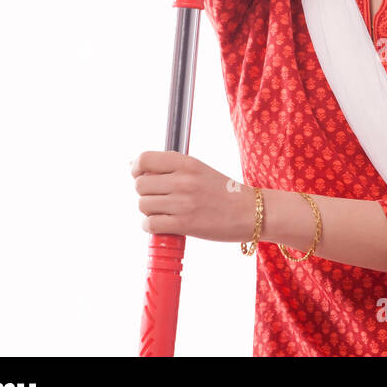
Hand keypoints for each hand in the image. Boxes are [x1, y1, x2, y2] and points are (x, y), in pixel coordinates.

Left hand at [131, 151, 253, 241]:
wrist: (251, 212)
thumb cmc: (224, 192)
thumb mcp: (200, 170)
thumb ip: (172, 168)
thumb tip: (136, 168)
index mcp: (187, 163)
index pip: (145, 159)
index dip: (136, 168)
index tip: (138, 174)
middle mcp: (183, 180)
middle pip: (140, 185)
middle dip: (145, 193)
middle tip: (159, 198)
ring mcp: (183, 203)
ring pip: (143, 205)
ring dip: (149, 211)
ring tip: (165, 212)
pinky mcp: (184, 224)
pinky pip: (149, 224)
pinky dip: (152, 226)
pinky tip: (165, 225)